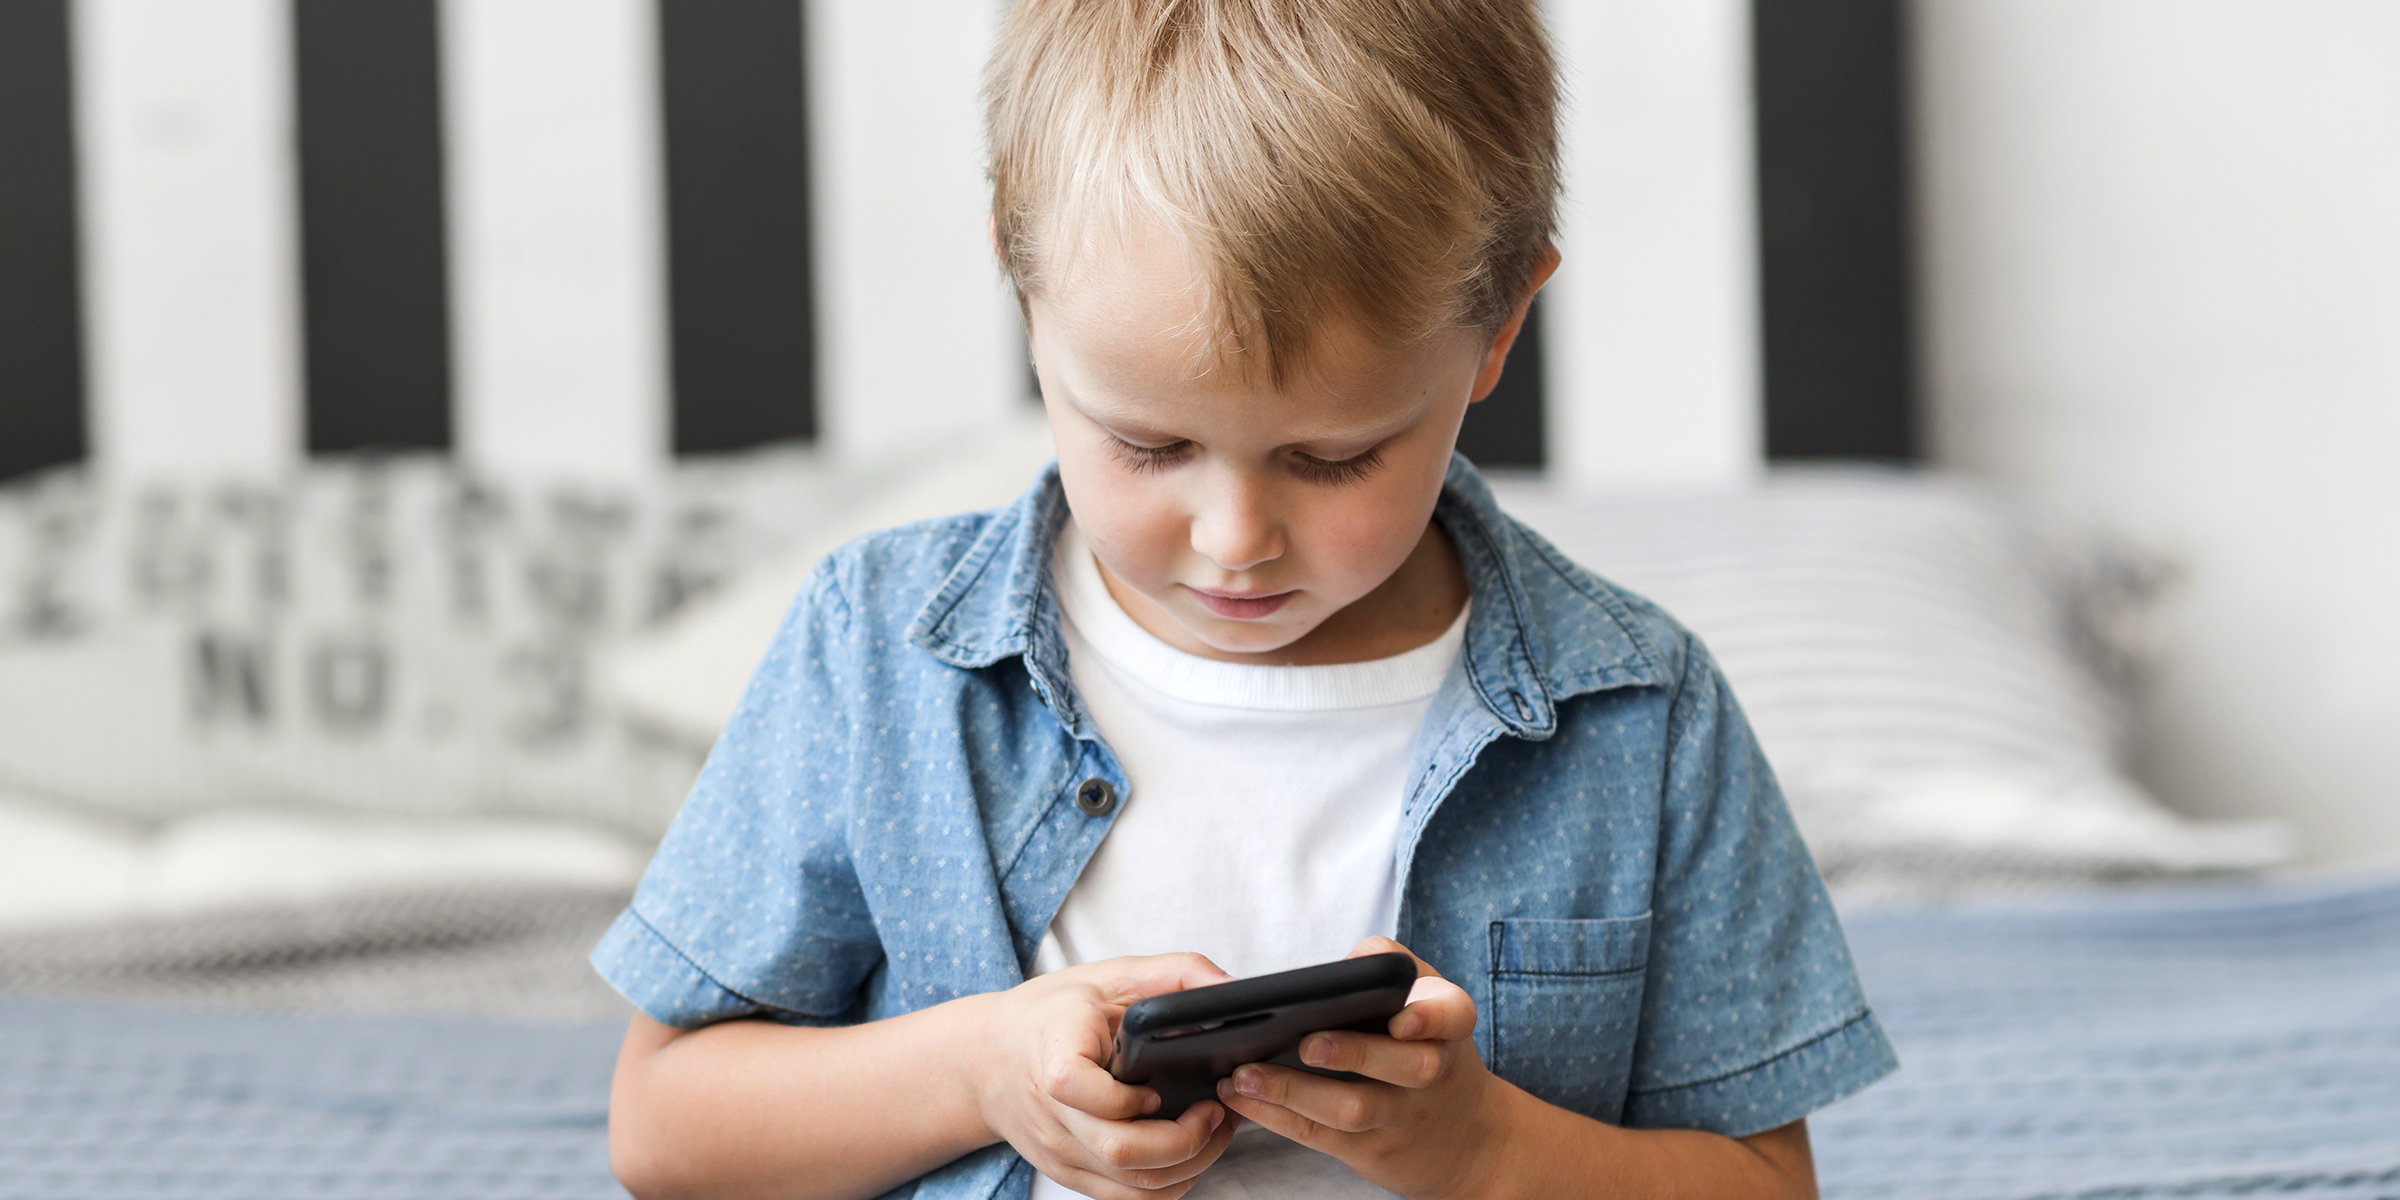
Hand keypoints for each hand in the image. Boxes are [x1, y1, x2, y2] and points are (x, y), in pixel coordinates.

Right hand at [972, 953, 1244, 1198]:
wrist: (987, 1059)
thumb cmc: (1054, 1015)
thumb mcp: (1111, 975)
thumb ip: (1176, 972)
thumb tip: (1231, 988)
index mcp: (1053, 1054)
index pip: (1076, 1087)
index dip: (1126, 1096)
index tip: (1157, 1086)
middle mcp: (1051, 1113)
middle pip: (1119, 1150)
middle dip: (1185, 1139)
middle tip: (1214, 1110)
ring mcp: (1059, 1151)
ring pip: (1132, 1186)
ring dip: (1189, 1165)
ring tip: (1212, 1131)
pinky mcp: (1069, 1174)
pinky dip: (1169, 1184)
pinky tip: (1188, 1153)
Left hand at [1213, 937, 1507, 1199]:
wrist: (1465, 1137)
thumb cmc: (1423, 1042)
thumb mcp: (1423, 996)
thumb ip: (1381, 965)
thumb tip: (1332, 968)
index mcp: (1446, 1025)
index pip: (1452, 1014)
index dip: (1430, 1017)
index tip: (1403, 1019)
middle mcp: (1433, 1072)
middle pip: (1405, 1066)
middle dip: (1354, 1054)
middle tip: (1307, 1043)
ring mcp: (1402, 1117)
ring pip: (1353, 1109)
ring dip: (1293, 1091)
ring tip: (1244, 1073)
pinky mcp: (1371, 1151)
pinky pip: (1321, 1135)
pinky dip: (1277, 1115)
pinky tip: (1241, 1095)